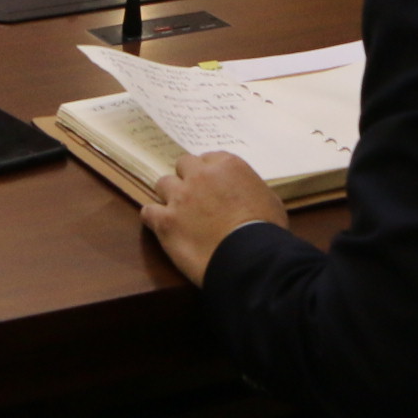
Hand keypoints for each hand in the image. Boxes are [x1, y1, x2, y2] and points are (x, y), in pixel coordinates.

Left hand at [140, 151, 287, 285]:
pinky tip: (160, 225)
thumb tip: (244, 193)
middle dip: (188, 178)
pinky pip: (148, 211)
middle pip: (183, 165)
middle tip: (195, 197)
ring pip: (163, 184)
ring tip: (177, 212)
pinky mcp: (165, 221)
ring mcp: (180, 197)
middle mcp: (200, 175)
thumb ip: (250, 188)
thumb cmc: (266, 230)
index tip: (213, 186)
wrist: (251, 258)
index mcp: (227, 165)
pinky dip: (153, 217)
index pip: (208, 158)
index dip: (209, 173)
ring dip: (169, 195)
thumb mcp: (269, 199)